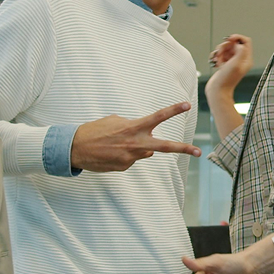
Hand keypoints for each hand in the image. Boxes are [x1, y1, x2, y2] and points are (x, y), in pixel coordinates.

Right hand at [70, 102, 200, 171]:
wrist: (74, 148)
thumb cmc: (94, 131)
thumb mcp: (114, 122)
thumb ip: (133, 128)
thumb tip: (147, 144)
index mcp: (133, 127)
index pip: (157, 117)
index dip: (173, 110)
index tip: (187, 105)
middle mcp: (135, 143)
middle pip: (164, 146)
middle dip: (183, 148)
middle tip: (199, 152)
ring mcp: (130, 157)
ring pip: (143, 152)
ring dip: (134, 147)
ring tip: (113, 144)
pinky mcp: (123, 167)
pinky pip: (130, 159)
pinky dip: (123, 155)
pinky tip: (109, 153)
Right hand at [207, 35, 253, 89]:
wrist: (217, 91)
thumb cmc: (226, 80)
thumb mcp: (236, 64)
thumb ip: (241, 51)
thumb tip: (238, 44)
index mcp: (246, 59)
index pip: (246, 41)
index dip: (237, 38)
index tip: (228, 39)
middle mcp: (241, 60)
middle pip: (234, 44)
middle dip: (225, 46)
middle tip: (220, 53)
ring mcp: (232, 62)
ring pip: (226, 48)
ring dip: (219, 51)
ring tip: (217, 60)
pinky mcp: (225, 64)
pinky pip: (221, 54)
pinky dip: (216, 56)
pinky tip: (215, 62)